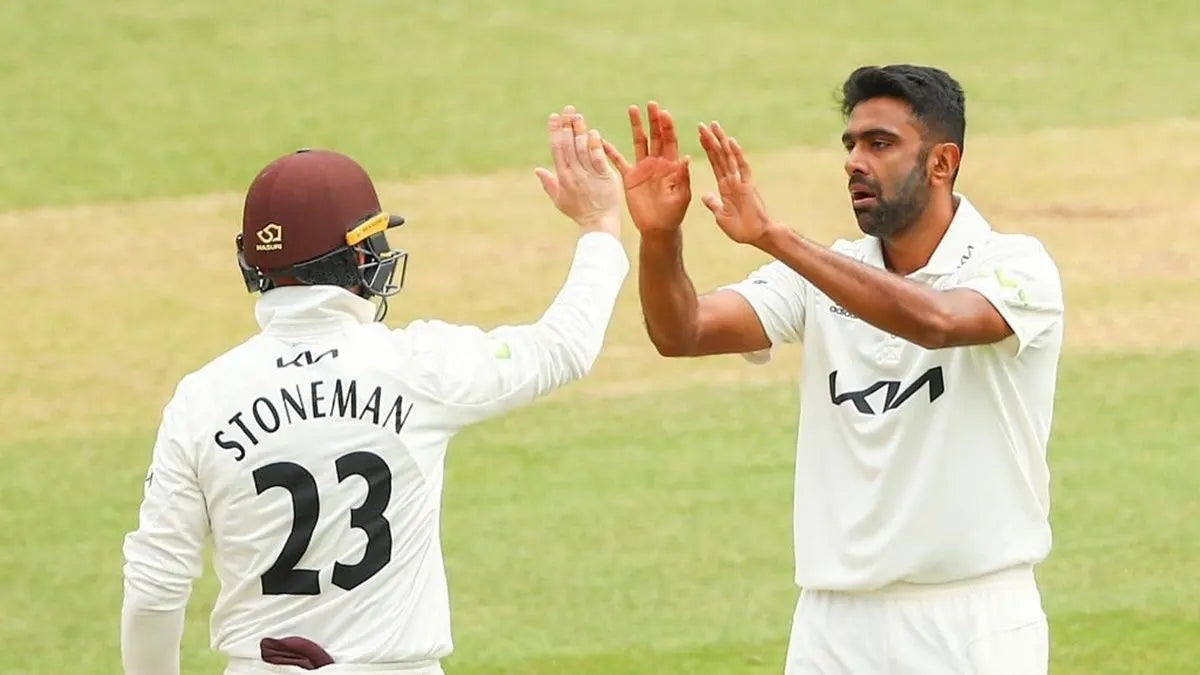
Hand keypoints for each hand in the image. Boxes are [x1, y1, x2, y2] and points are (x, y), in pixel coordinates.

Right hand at [535, 105, 621, 237]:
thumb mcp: (559, 200)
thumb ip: (549, 183)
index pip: (556, 149)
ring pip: (582, 149)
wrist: (598, 224)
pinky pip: (598, 159)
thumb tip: (537, 170)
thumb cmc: (579, 212)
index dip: (555, 132)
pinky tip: (594, 133)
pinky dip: (595, 146)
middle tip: (568, 109)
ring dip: (580, 131)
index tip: (554, 117)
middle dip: (567, 126)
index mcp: (562, 177)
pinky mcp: (604, 178)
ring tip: (578, 116)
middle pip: (568, 145)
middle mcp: (573, 174)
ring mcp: (588, 175)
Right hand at [602, 101, 691, 236]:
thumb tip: (686, 157)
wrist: (658, 228)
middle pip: (655, 136)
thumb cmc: (674, 214)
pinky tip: (601, 140)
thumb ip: (683, 177)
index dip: (667, 126)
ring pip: (639, 142)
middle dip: (653, 119)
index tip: (664, 113)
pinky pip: (618, 161)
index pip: (670, 140)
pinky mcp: (630, 177)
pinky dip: (610, 151)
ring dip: (636, 125)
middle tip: (650, 104)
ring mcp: (643, 168)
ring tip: (633, 108)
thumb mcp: (682, 196)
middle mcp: (657, 162)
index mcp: (672, 164)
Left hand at [698, 121, 776, 247]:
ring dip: (721, 141)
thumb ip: (714, 203)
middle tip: (703, 124)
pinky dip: (736, 154)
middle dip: (712, 140)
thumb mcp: (720, 215)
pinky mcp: (748, 185)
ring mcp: (740, 181)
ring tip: (714, 126)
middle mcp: (733, 179)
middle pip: (720, 155)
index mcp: (725, 186)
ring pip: (729, 157)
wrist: (756, 236)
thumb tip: (704, 195)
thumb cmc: (741, 228)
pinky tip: (730, 141)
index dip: (708, 149)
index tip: (700, 135)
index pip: (715, 162)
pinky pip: (741, 167)